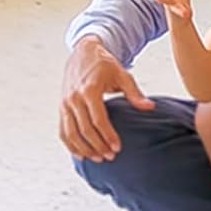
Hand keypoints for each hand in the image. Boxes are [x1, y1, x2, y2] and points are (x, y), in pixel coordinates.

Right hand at [58, 34, 152, 161]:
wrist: (83, 52)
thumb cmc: (104, 64)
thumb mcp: (122, 75)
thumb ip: (134, 93)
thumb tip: (150, 107)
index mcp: (90, 89)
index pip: (98, 119)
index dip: (107, 135)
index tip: (117, 148)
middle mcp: (74, 98)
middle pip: (84, 129)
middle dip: (97, 146)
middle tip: (110, 157)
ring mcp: (65, 103)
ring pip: (70, 133)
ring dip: (83, 149)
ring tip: (98, 158)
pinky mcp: (61, 107)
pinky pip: (62, 131)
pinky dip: (70, 145)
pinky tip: (81, 154)